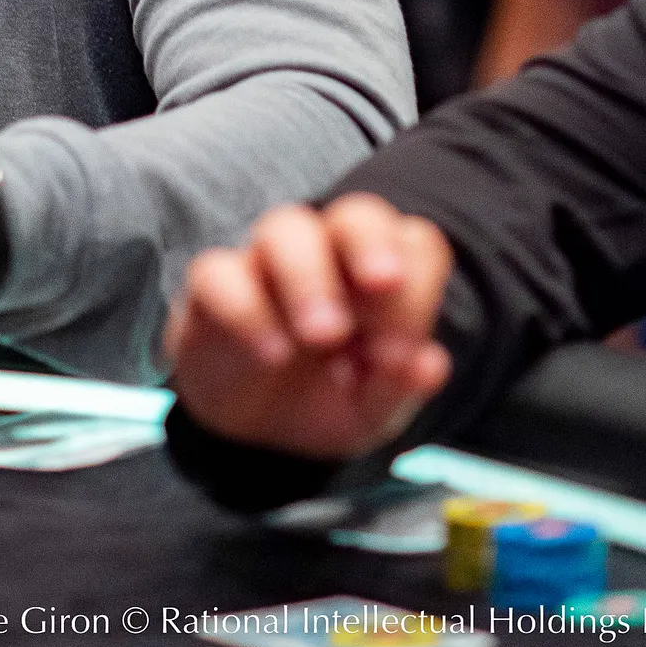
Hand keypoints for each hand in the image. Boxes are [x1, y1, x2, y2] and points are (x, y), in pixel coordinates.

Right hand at [163, 195, 453, 461]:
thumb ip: (397, 387)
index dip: (418, 288)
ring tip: (322, 336)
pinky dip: (246, 308)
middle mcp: (327, 255)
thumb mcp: (369, 412)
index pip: (414, 245)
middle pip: (356, 215)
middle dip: (370, 244)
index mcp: (378, 278)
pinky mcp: (214, 286)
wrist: (255, 431)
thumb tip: (431, 363)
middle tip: (381, 285)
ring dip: (309, 276)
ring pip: (285, 228)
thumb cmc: (326, 399)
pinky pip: (218, 271)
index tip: (402, 352)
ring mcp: (267, 263)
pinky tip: (271, 353)